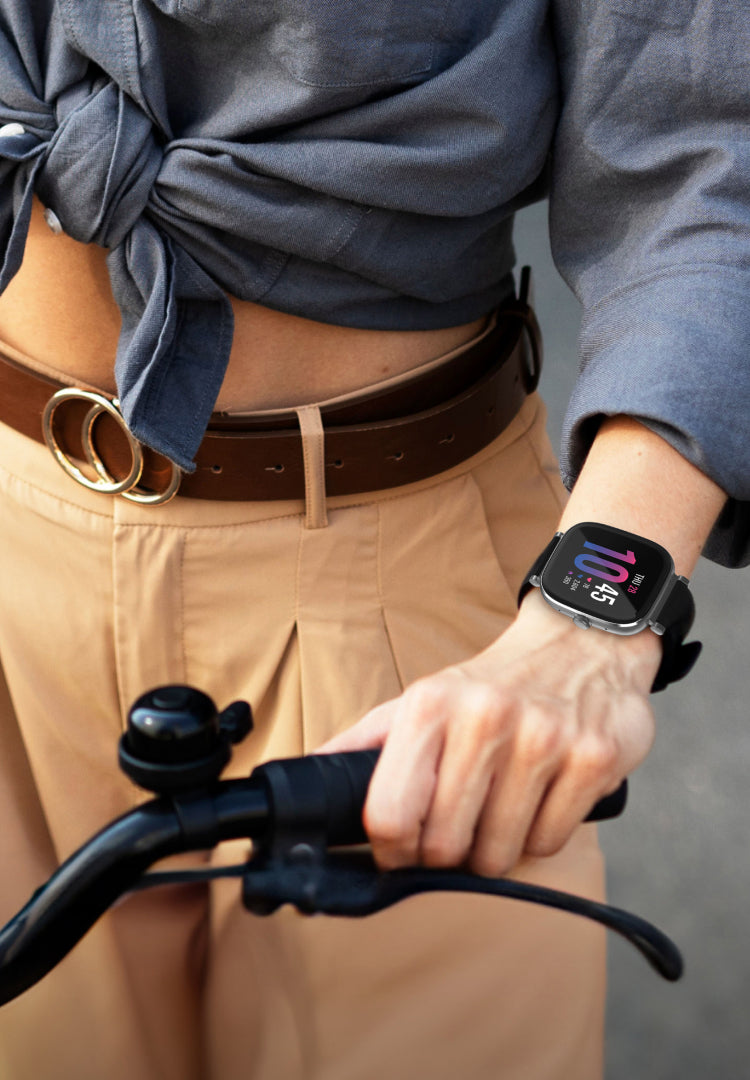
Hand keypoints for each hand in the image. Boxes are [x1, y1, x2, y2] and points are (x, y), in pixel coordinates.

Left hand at [317, 589, 661, 876]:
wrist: (580, 642)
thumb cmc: (491, 685)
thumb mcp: (421, 700)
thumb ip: (365, 743)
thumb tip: (310, 777)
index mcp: (430, 706)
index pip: (390, 814)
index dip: (391, 850)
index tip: (401, 850)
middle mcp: (485, 718)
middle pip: (445, 846)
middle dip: (447, 853)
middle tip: (458, 828)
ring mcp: (543, 739)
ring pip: (499, 854)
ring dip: (495, 848)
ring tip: (500, 808)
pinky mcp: (592, 759)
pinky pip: (549, 843)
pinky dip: (540, 836)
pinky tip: (540, 799)